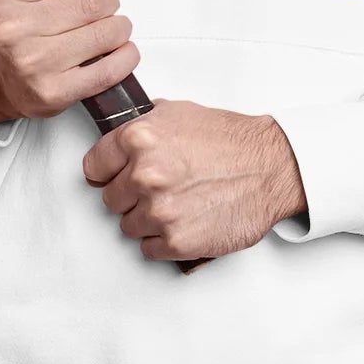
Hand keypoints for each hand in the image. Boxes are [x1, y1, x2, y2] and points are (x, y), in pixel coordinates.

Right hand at [0, 0, 138, 127]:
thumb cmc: (17, 18)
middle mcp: (10, 28)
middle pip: (92, 3)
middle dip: (106, 3)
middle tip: (100, 8)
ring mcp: (31, 63)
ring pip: (105, 34)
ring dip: (118, 29)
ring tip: (108, 29)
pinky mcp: (51, 92)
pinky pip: (107, 71)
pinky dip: (124, 58)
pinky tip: (120, 51)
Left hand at [82, 100, 306, 263]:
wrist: (270, 168)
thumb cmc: (230, 141)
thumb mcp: (178, 113)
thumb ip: (141, 125)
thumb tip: (117, 137)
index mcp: (138, 140)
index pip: (93, 167)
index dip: (108, 171)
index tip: (118, 174)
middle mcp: (144, 176)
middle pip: (110, 199)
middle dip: (131, 195)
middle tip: (159, 188)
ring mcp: (159, 212)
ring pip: (128, 226)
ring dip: (147, 219)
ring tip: (177, 204)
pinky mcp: (176, 242)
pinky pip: (148, 250)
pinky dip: (163, 241)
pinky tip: (184, 222)